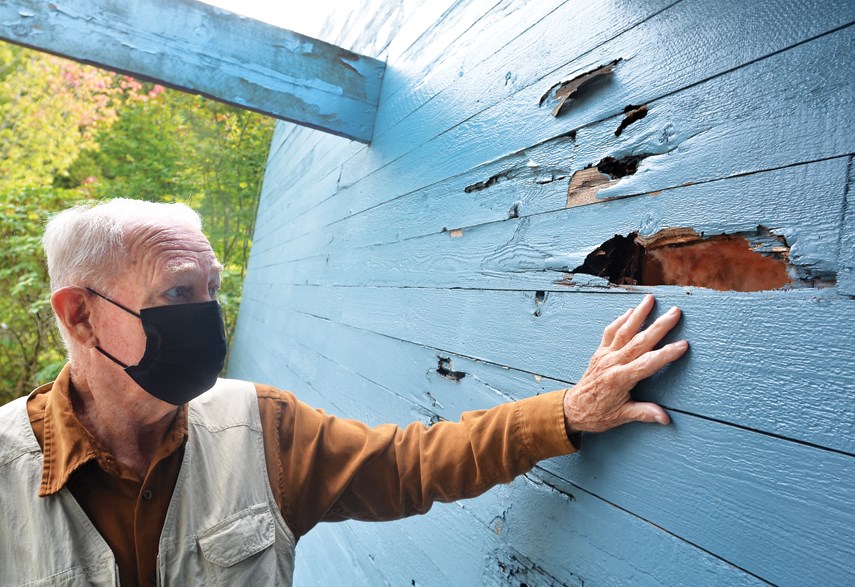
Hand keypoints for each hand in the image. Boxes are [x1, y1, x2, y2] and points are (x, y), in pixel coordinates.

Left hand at [563, 294, 687, 433]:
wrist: (573, 409)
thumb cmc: (598, 415)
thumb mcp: (622, 417)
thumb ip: (644, 414)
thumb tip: (665, 418)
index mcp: (620, 379)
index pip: (648, 363)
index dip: (666, 354)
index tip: (683, 345)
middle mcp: (612, 363)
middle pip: (640, 341)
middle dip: (659, 326)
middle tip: (675, 312)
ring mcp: (605, 355)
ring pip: (624, 330)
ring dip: (639, 314)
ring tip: (650, 299)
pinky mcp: (599, 352)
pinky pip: (610, 332)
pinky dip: (620, 320)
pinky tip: (630, 311)